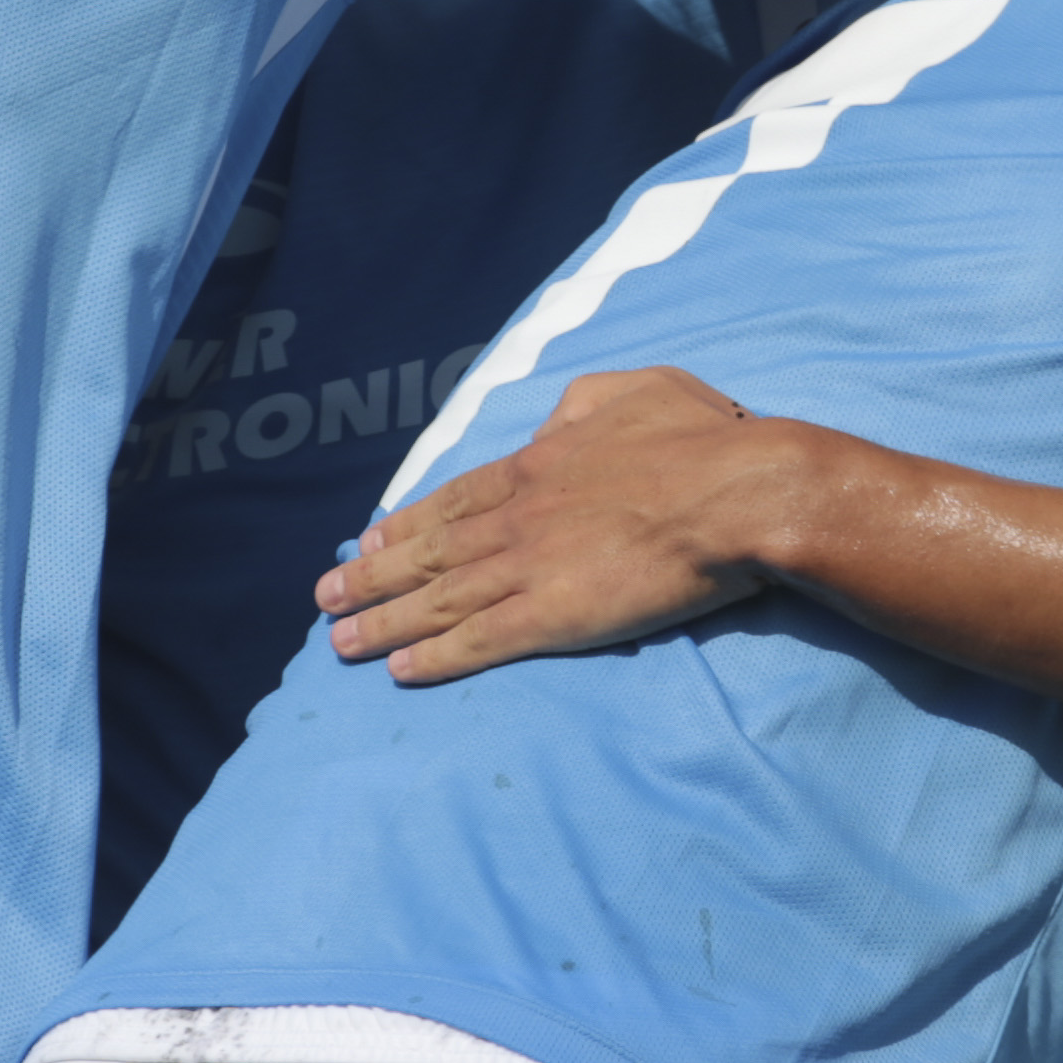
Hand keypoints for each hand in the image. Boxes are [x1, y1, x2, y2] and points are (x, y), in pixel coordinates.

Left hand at [316, 367, 807, 682]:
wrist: (736, 493)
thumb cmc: (702, 438)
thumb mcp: (635, 390)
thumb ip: (583, 406)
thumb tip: (554, 424)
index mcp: (537, 464)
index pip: (454, 500)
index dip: (406, 525)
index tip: (366, 542)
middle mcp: (517, 517)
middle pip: (428, 553)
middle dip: (371, 578)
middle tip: (325, 598)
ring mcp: (529, 567)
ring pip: (438, 599)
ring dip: (383, 622)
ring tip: (340, 642)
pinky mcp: (552, 616)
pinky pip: (479, 640)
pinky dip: (434, 656)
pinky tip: (400, 671)